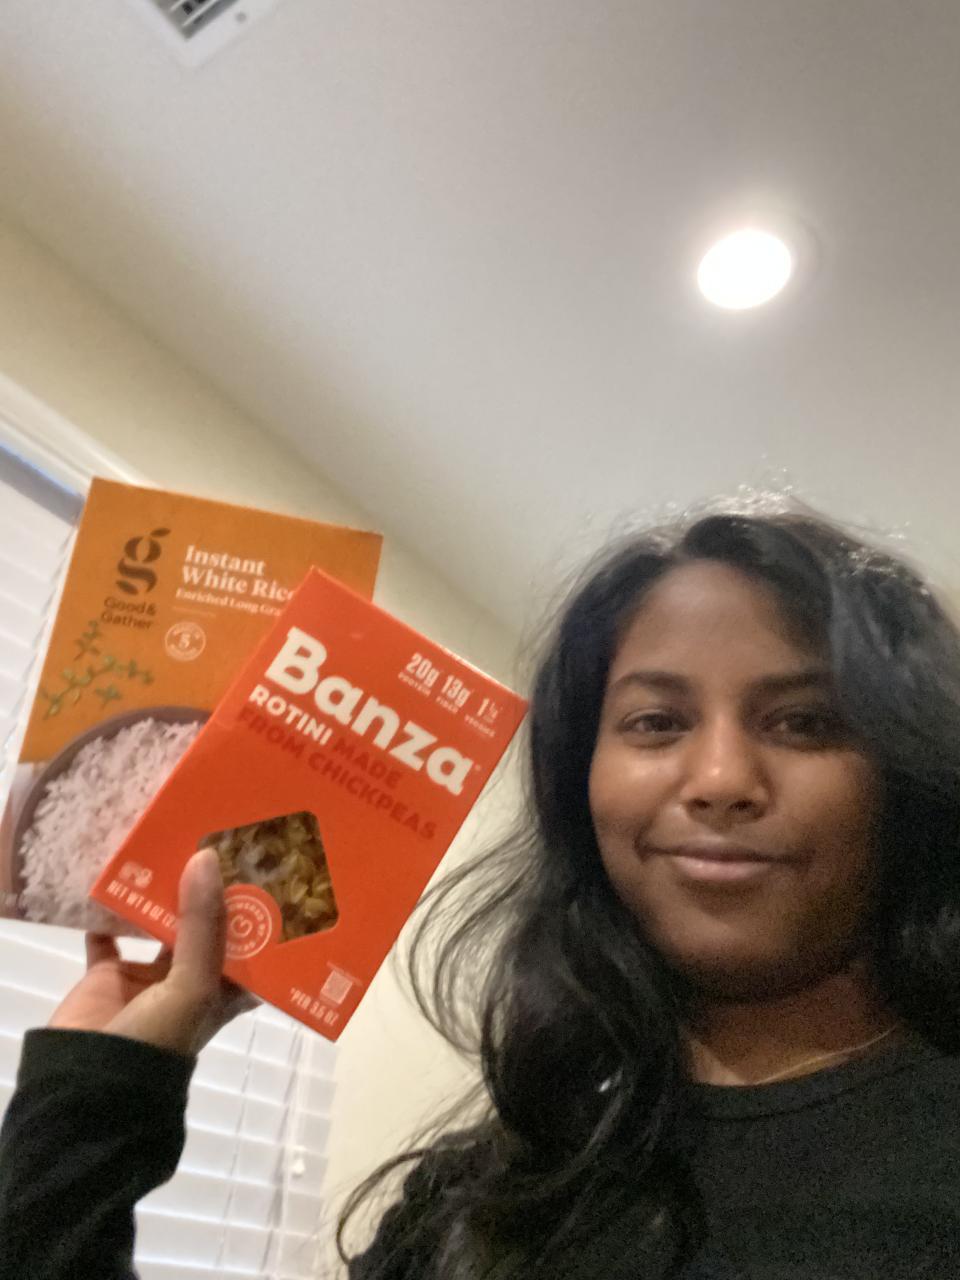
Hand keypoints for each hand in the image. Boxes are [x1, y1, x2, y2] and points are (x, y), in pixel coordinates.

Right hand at [50, 848, 254, 1055]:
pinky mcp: (109, 973)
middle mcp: (193, 981)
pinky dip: (109, 911)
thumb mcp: (194, 984)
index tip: (273, 869)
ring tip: (176, 845)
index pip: (256, 949)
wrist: (86, 1086)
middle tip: (223, 839)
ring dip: (165, 894)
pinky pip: (109, 935)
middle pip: (208, 928)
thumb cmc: (159, 1039)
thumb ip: (202, 924)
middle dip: (213, 892)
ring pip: (162, 925)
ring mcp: (150, 977)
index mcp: (224, 991)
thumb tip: (205, 858)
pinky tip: (116, 876)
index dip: (264, 915)